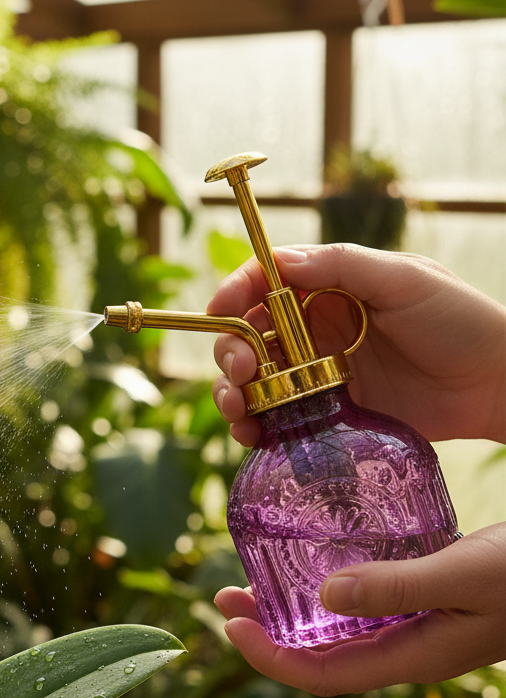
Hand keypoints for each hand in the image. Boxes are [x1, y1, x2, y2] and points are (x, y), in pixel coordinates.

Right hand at [208, 244, 505, 447]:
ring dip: (230, 393)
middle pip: (245, 335)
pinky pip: (274, 419)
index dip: (233, 292)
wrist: (496, 385)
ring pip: (250, 381)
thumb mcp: (406, 279)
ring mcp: (314, 374)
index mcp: (327, 288)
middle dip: (229, 352)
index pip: (262, 282)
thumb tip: (281, 261)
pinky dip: (253, 428)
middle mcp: (312, 329)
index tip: (219, 312)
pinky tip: (252, 436)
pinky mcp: (323, 413)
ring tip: (238, 410)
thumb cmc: (461, 320)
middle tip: (241, 371)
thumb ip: (343, 265)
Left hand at [214, 523, 505, 694]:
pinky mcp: (422, 603)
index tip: (229, 621)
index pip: (323, 677)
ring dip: (289, 611)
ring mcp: (414, 629)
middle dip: (266, 631)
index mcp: (413, 656)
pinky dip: (324, 590)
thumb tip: (324, 596)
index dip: (268, 658)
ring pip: (336, 631)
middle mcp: (406, 649)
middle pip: (319, 655)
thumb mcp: (465, 575)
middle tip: (223, 593)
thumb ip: (399, 587)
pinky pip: (360, 606)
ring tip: (249, 579)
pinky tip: (310, 561)